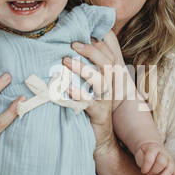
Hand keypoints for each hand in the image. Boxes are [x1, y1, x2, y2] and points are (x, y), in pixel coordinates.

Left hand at [62, 33, 127, 158]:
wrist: (100, 140)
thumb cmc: (88, 110)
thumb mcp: (87, 89)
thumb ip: (82, 72)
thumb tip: (65, 52)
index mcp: (108, 78)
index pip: (109, 54)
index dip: (98, 43)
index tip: (81, 34)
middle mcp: (109, 88)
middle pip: (107, 63)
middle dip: (91, 51)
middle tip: (72, 44)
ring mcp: (105, 101)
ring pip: (100, 80)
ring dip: (83, 69)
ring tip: (65, 61)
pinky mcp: (99, 115)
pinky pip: (90, 103)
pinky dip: (78, 94)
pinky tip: (66, 89)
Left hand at [133, 141, 174, 174]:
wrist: (151, 148)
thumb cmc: (144, 153)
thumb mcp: (140, 153)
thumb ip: (142, 160)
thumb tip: (146, 171)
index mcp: (154, 148)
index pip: (151, 156)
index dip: (146, 165)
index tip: (143, 171)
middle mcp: (164, 154)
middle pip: (162, 162)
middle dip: (154, 171)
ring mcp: (170, 160)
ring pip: (170, 169)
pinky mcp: (173, 168)